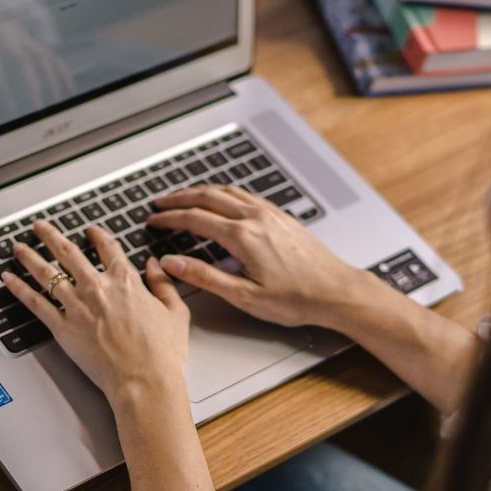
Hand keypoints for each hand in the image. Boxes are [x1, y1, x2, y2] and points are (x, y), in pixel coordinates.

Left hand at [2, 221, 190, 409]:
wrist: (143, 381)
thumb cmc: (161, 353)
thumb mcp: (175, 312)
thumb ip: (163, 284)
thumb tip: (155, 265)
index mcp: (126, 281)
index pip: (107, 248)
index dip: (97, 235)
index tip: (90, 231)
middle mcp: (97, 288)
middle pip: (68, 252)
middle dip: (51, 236)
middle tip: (40, 227)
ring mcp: (77, 306)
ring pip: (47, 273)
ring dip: (30, 256)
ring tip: (19, 247)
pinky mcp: (62, 328)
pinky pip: (35, 303)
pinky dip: (20, 288)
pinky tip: (9, 279)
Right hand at [147, 185, 372, 328]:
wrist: (337, 291)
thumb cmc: (297, 299)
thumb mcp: (245, 296)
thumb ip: (205, 277)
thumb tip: (173, 264)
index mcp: (243, 237)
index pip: (195, 218)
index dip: (169, 218)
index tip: (153, 220)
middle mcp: (256, 218)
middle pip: (208, 196)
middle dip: (179, 197)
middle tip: (159, 203)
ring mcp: (270, 213)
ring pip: (228, 191)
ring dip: (201, 191)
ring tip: (184, 197)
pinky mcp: (282, 216)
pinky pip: (245, 195)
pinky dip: (224, 193)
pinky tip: (222, 201)